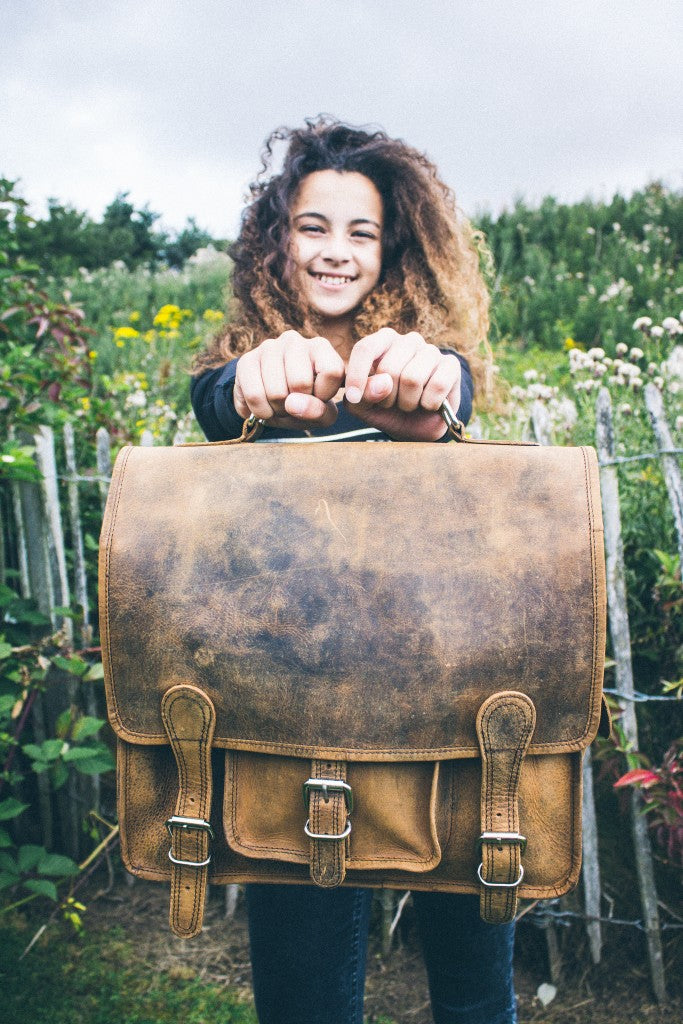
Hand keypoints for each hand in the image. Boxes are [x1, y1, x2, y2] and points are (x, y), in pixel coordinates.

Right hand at [234, 331, 344, 429]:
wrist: (271, 401)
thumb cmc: (305, 403)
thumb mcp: (322, 413)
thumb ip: (319, 411)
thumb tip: (293, 404)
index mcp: (320, 347)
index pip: (331, 371)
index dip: (324, 394)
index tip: (319, 398)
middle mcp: (294, 340)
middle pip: (300, 382)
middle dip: (297, 405)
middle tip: (295, 404)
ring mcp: (268, 347)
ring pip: (276, 392)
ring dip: (278, 410)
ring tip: (280, 405)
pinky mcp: (246, 360)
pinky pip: (254, 394)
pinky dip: (261, 411)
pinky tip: (264, 408)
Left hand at [344, 329, 461, 440]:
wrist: (417, 426)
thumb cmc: (386, 409)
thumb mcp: (363, 406)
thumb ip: (362, 395)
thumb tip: (385, 383)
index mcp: (382, 342)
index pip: (366, 348)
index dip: (357, 374)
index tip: (354, 397)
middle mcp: (408, 341)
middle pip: (389, 368)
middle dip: (387, 397)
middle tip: (391, 404)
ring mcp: (431, 351)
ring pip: (412, 378)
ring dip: (407, 402)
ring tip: (409, 404)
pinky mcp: (451, 365)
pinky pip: (437, 385)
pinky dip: (429, 404)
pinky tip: (428, 404)